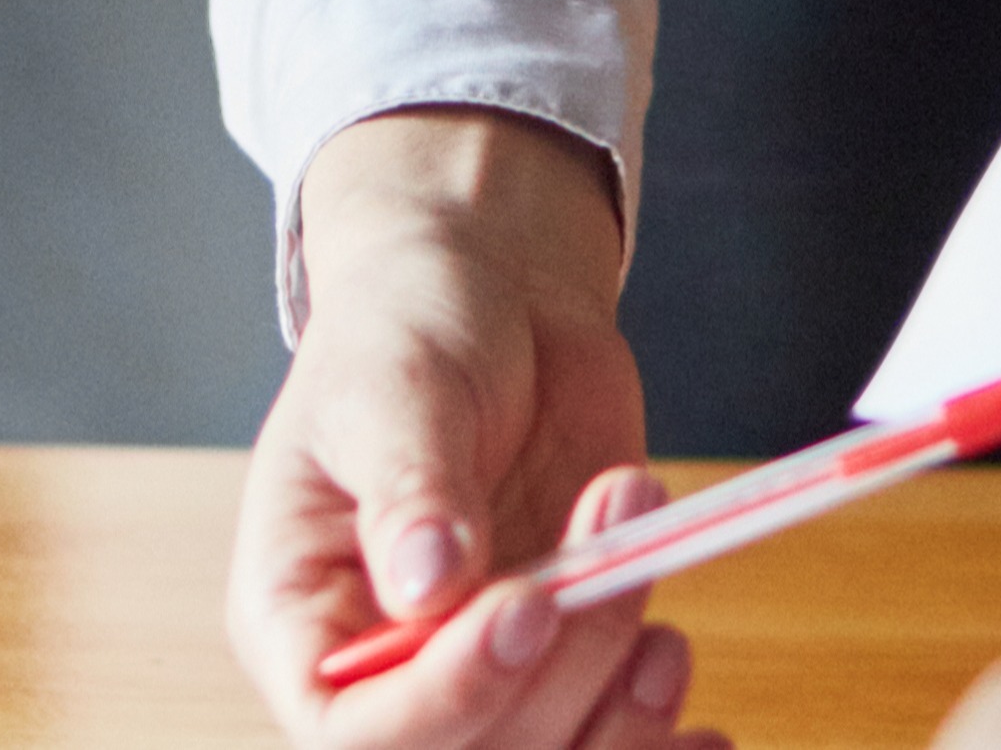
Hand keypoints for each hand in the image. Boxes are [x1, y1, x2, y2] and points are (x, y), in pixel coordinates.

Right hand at [237, 108, 664, 745]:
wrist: (495, 294)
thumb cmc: (409, 328)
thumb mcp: (392, 389)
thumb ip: (410, 488)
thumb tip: (428, 586)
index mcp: (298, 615)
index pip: (350, 726)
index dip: (444, 697)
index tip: (525, 608)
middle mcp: (386, 665)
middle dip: (555, 672)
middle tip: (606, 544)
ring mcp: (482, 667)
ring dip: (621, 696)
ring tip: (644, 546)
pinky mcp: (563, 653)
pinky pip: (605, 737)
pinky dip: (657, 734)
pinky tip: (703, 728)